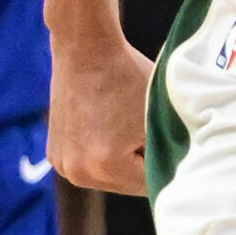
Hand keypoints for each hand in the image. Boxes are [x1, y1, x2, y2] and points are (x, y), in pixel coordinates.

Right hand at [48, 33, 154, 195]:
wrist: (85, 48)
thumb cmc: (127, 75)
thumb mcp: (156, 115)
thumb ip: (168, 150)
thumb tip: (181, 174)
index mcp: (107, 165)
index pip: (150, 184)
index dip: (164, 164)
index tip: (170, 148)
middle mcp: (79, 172)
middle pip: (126, 186)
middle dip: (141, 166)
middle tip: (146, 133)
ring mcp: (63, 166)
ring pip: (108, 178)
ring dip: (121, 163)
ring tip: (124, 128)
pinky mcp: (54, 156)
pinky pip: (89, 167)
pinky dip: (100, 156)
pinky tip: (106, 129)